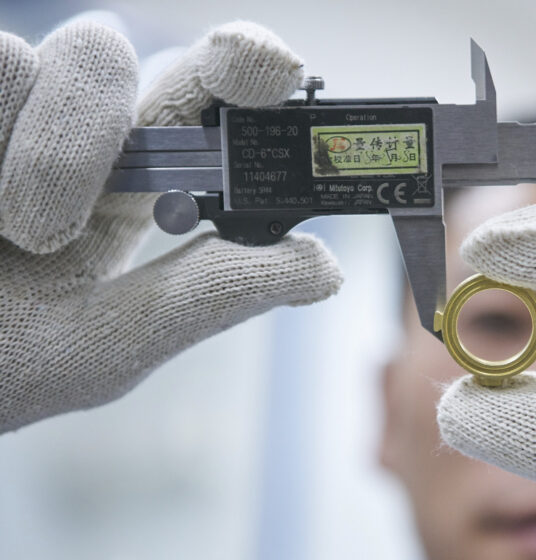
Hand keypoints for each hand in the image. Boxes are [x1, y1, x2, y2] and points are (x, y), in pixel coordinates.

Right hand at [0, 21, 341, 433]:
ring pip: (31, 59)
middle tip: (68, 206)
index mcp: (114, 190)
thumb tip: (325, 268)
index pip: (190, 106)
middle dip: (109, 111)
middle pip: (108, 55)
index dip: (239, 72)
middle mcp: (49, 136)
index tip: (269, 68)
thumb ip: (207, 298)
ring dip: (40, 157)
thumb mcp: (99, 348)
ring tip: (8, 235)